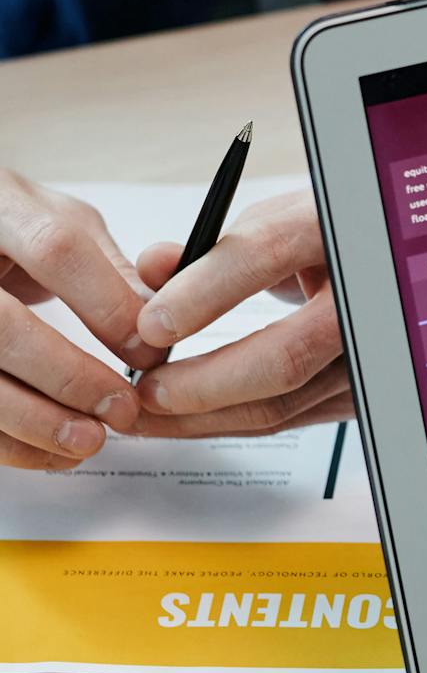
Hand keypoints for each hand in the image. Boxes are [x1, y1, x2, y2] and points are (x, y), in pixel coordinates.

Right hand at [0, 171, 154, 467]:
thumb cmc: (7, 226)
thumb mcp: (59, 222)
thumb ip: (111, 269)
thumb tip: (165, 318)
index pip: (55, 250)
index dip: (106, 305)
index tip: (148, 349)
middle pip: (3, 326)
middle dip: (69, 377)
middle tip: (120, 408)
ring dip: (35, 421)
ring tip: (88, 440)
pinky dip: (12, 442)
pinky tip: (51, 450)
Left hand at [129, 190, 352, 435]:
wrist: (387, 260)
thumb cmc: (328, 236)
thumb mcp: (279, 219)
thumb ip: (212, 246)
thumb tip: (153, 269)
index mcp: (336, 226)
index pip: (267, 256)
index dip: (203, 293)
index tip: (151, 325)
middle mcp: (365, 292)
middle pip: (284, 357)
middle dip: (202, 384)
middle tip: (146, 390)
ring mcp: (369, 352)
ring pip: (284, 404)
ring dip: (206, 416)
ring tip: (149, 412)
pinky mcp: (360, 391)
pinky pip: (290, 419)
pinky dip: (232, 422)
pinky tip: (189, 418)